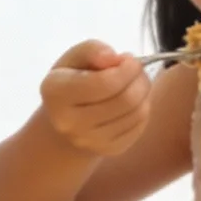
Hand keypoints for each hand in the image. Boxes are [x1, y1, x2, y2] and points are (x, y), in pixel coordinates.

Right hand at [36, 40, 152, 157]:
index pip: (105, 83)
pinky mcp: (108, 150)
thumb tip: (114, 58)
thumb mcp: (75, 58)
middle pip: (126, 99)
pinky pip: (139, 127)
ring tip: (136, 83)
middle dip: (140, 79)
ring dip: (144, 93)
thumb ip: (92, 50)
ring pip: (137, 113)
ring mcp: (89, 141)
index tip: (130, 60)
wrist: (65, 122)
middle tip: (138, 70)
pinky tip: (132, 102)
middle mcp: (69, 122)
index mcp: (56, 93)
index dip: (127, 68)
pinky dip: (143, 110)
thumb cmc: (72, 81)